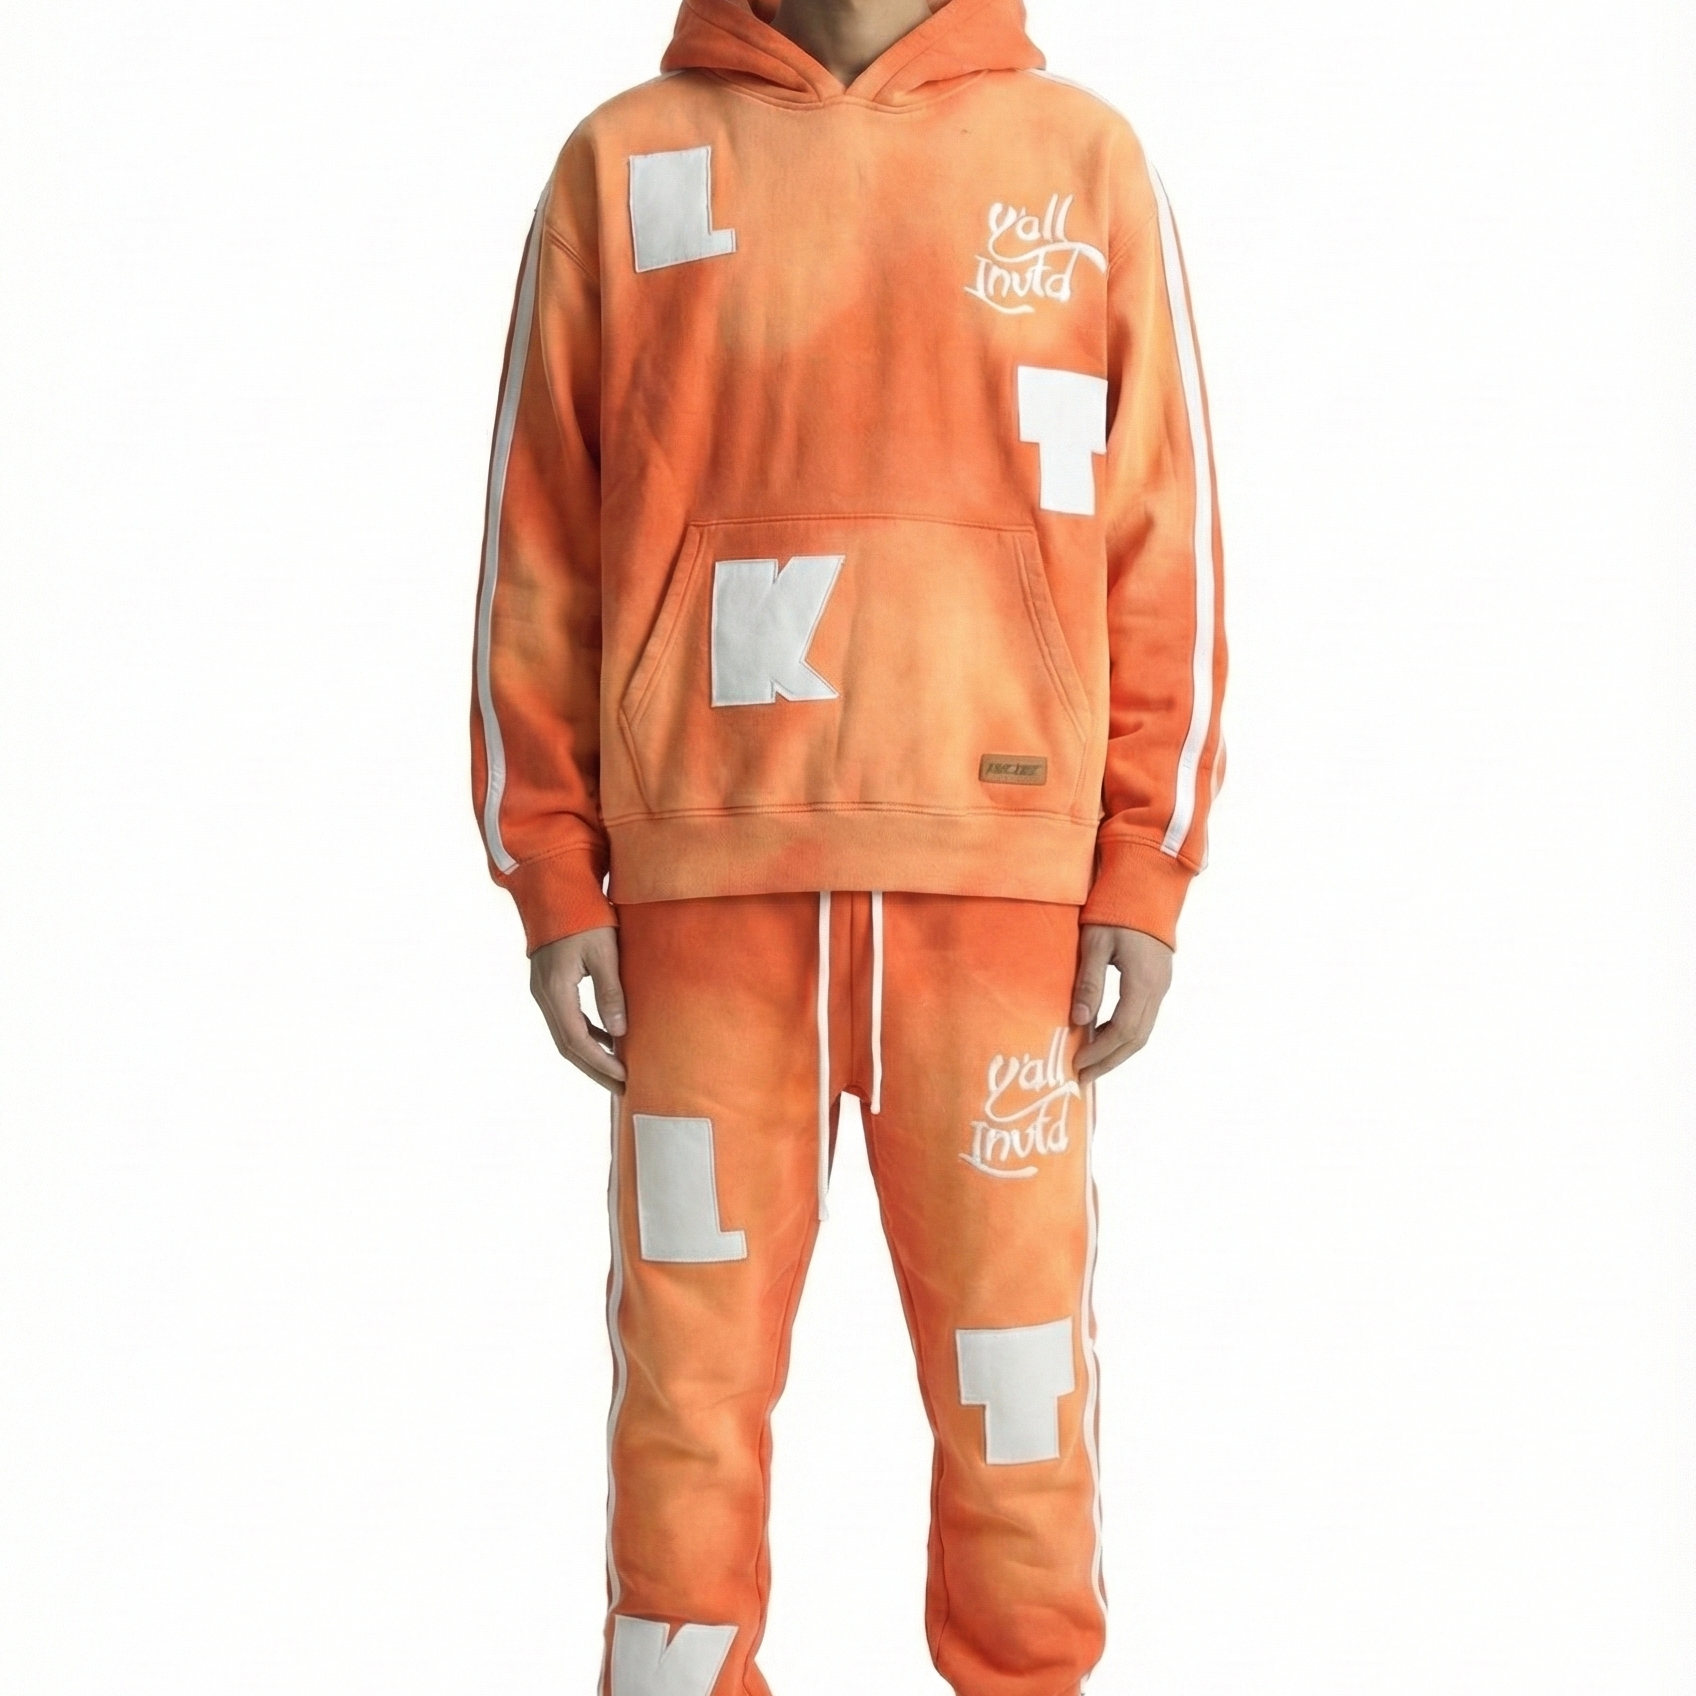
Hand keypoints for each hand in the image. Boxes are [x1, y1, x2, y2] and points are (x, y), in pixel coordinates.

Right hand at [530, 927, 627, 1091]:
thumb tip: (619, 1033)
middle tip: (623, 1088)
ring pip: (565, 1035)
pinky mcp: (549, 985)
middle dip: (595, 1069)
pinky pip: (566, 1019)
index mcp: (555, 990)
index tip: (625, 1078)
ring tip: (617, 1071)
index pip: (577, 1041)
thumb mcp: (604, 953)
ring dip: (590, 1055)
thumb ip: (611, 993)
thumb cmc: (583, 916)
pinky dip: (586, 1035)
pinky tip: (607, 1039)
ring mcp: (543, 991)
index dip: (601, 1063)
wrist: (555, 889)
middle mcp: (543, 995)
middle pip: (568, 1046)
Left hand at [1071, 925, 1173, 1085]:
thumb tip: (1078, 1022)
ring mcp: (1162, 985)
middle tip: (1083, 1076)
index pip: (1123, 1031)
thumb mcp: (1095, 943)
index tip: (1077, 1064)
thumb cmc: (1116, 909)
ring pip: (1143, 1031)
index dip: (1100, 1052)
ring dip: (1118, 1051)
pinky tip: (1104, 1036)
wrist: (1147, 884)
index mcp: (1143, 981)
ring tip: (1092, 1063)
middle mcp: (1158, 988)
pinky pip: (1144, 1017)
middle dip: (1109, 1061)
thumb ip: (1089, 983)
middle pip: (1136, 1039)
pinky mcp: (1159, 980)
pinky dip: (1124, 1034)